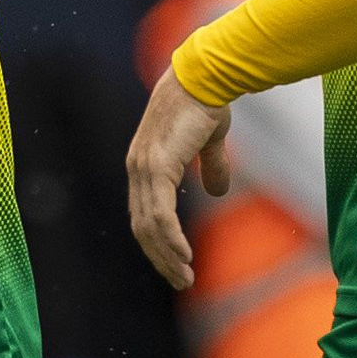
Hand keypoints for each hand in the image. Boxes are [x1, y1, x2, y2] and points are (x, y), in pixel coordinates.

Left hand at [124, 69, 236, 292]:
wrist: (205, 77)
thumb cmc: (208, 102)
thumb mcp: (210, 142)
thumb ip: (211, 167)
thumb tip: (218, 192)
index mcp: (145, 164)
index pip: (144, 213)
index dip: (157, 240)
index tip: (174, 261)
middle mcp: (138, 169)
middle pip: (142, 226)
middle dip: (160, 257)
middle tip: (180, 280)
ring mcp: (144, 169)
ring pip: (149, 226)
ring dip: (167, 256)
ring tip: (184, 277)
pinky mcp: (157, 167)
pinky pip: (160, 215)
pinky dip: (170, 239)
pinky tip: (183, 256)